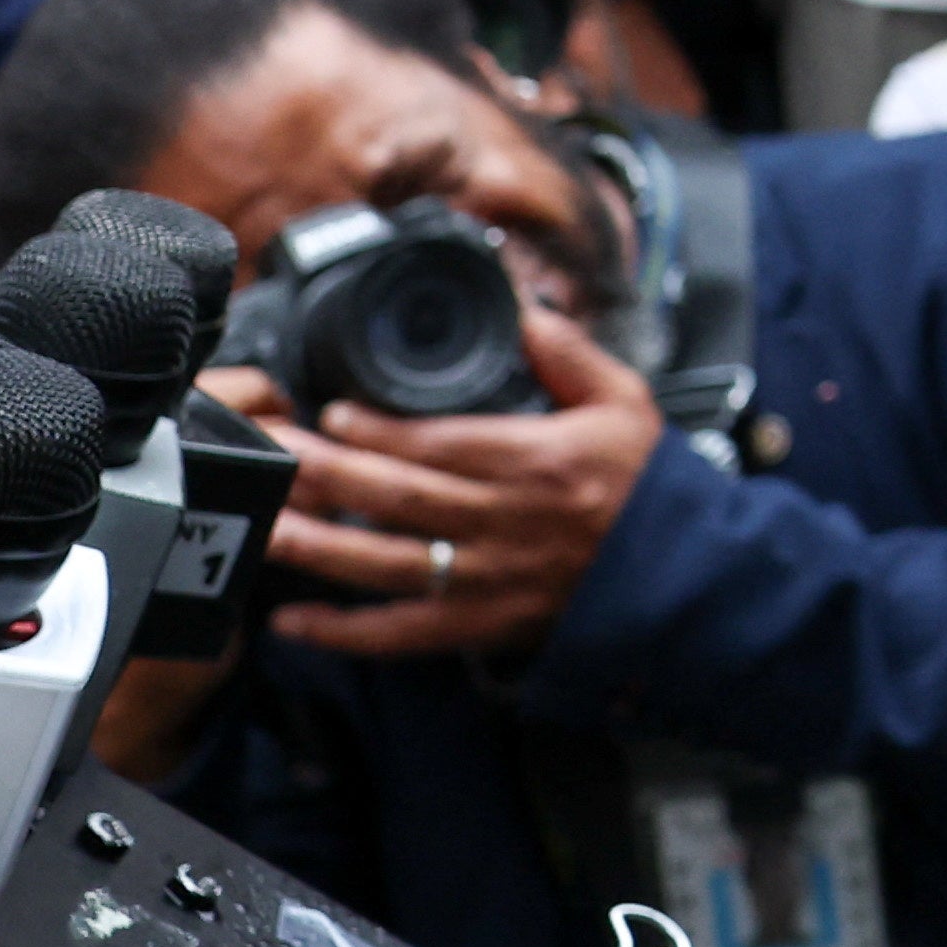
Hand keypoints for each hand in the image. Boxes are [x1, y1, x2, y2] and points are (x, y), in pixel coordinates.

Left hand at [249, 310, 662, 661]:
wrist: (682, 572)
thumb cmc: (648, 484)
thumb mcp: (626, 402)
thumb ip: (570, 355)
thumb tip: (523, 312)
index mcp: (539, 462)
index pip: (443, 443)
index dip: (382, 430)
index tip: (333, 412)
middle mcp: (506, 522)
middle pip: (400, 497)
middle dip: (327, 473)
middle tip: (271, 451)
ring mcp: (488, 580)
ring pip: (386, 564)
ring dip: (317, 545)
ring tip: (264, 523)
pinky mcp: (480, 626)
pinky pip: (400, 634)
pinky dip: (343, 631)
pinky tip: (290, 619)